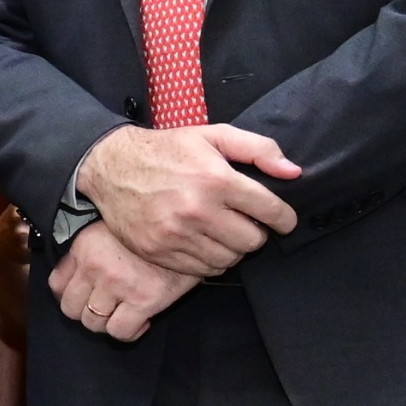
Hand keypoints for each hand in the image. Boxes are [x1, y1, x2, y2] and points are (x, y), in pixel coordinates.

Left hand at [48, 221, 198, 343]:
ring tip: (123, 311)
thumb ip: (87, 253)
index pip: (55, 285)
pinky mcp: (143, 300)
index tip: (85, 295)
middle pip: (70, 309)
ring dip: (107, 322)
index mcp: (85, 247)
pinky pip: (119, 331)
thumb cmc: (151, 233)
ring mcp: (118, 284)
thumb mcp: (110, 231)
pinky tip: (140, 320)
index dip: (69, 295)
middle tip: (106, 306)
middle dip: (86, 311)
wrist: (190, 232)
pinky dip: (128, 332)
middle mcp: (96, 266)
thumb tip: (73, 278)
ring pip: (93, 323)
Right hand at [74, 124, 302, 275]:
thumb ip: (258, 149)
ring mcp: (176, 235)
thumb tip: (293, 172)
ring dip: (233, 248)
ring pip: (229, 259)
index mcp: (216, 179)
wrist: (112, 167)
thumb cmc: (167, 150)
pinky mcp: (159, 251)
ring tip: (224, 232)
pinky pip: (202, 270)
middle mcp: (197, 210)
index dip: (284, 218)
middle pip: (252, 241)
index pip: (270, 210)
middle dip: (256, 233)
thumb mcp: (213, 136)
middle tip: (246, 223)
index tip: (283, 220)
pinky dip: (211, 260)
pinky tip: (205, 242)